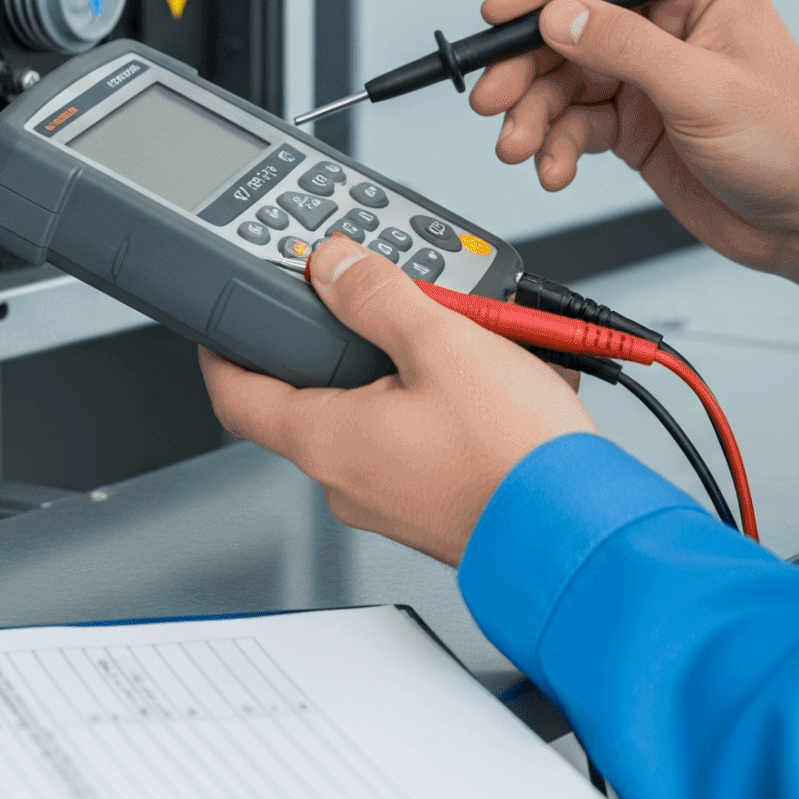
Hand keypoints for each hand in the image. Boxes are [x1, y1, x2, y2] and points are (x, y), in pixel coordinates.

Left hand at [200, 234, 596, 564]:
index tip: (224, 317)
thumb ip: (379, 295)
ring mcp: (391, 497)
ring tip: (471, 334)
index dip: (221, 347)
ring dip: (413, 366)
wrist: (577, 532)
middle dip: (351, 338)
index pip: (235, 393)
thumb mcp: (443, 343)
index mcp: (326, 439)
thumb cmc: (511, 456)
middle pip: (318, 392)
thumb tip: (336, 266)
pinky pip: (423, 437)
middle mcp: (347, 478)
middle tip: (385, 297)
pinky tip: (498, 377)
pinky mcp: (435, 504)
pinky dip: (447, 400)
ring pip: (380, 412)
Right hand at [469, 0, 798, 329]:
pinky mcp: (637, 125)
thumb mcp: (702, 88)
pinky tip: (553, 170)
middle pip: (569, 26)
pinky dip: (555, 147)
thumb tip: (559, 15)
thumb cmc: (793, 145)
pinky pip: (576, 125)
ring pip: (564, 80)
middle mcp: (669, 26)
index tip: (499, 13)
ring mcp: (649, 77)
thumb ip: (625, 47)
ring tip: (518, 147)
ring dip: (533, 114)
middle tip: (492, 98)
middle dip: (525, 65)